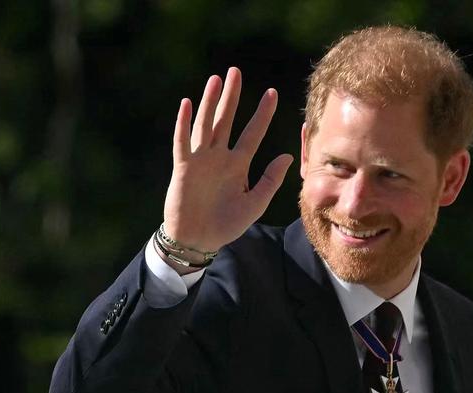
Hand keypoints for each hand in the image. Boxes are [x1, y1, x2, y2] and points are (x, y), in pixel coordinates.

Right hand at [162, 67, 293, 252]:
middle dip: (231, 97)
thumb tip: (289, 156)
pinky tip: (187, 104)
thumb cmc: (226, 225)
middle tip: (236, 71)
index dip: (262, 114)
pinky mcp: (183, 168)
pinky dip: (184, 124)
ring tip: (216, 80)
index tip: (273, 93)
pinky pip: (183, 143)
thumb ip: (270, 180)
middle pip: (226, 121)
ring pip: (206, 125)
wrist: (199, 241)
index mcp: (238, 165)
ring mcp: (200, 161)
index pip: (253, 133)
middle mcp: (219, 158)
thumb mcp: (255, 204)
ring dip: (210, 103)